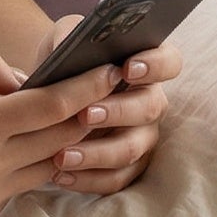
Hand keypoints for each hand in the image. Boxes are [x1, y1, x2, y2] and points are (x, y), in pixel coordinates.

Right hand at [0, 48, 134, 216]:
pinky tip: (16, 151)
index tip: (112, 71)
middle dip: (88, 114)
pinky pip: (16, 191)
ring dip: (58, 144)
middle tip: (105, 92)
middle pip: (63, 139)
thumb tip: (24, 78)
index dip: (90, 87)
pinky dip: (21, 169)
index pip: (54, 106)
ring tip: (66, 119)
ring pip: (46, 168)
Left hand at [30, 15, 183, 193]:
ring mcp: (142, 137)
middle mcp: (151, 102)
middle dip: (117, 112)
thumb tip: (72, 44)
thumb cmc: (64, 63)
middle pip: (149, 108)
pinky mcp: (126, 167)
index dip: (155, 65)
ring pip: (132, 150)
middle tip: (84, 114)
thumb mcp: (63, 40)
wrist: (45, 97)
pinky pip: (115, 179)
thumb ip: (70, 35)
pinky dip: (87, 180)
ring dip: (98, 154)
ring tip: (62, 156)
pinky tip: (59, 175)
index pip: (170, 61)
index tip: (127, 68)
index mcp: (146, 65)